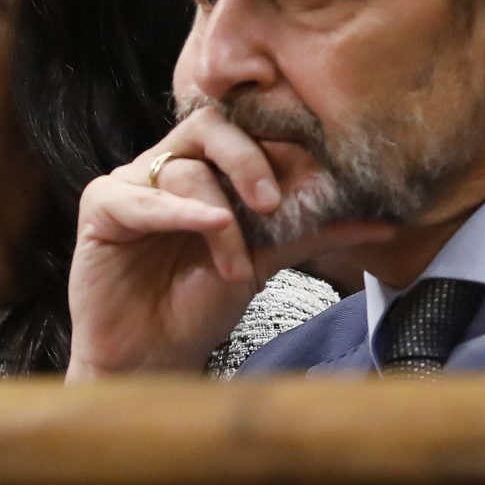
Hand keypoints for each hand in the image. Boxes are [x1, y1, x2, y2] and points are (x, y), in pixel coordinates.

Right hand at [64, 109, 392, 378]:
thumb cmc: (202, 304)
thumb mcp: (266, 262)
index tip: (318, 176)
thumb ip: (313, 233)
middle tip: (274, 202)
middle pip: (211, 126)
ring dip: (220, 218)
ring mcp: (133, 182)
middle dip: (249, 159)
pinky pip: (140, 197)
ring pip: (185, 168)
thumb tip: (384, 222)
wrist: (155, 357)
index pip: (246, 130)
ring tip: (236, 266)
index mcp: (209, 169)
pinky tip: (211, 227)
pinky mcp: (100, 207)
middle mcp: (170, 166)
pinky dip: (180, 211)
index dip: (280, 146)